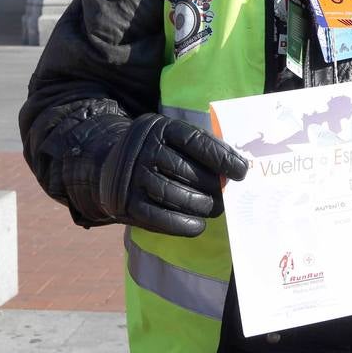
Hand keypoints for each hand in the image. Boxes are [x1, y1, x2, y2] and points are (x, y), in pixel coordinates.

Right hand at [98, 113, 248, 237]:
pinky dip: (182, 224)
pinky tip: (198, 224)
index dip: (221, 157)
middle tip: (227, 196)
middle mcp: (144, 149)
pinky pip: (158, 218)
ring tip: (215, 208)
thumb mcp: (172, 138)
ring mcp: (133, 176)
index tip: (242, 171)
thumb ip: (200, 148)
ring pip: (174, 195)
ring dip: (200, 205)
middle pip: (186, 171)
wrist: (109, 166)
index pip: (195, 141)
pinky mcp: (126, 203)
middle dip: (213, 186)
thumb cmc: (156, 152)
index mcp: (159, 128)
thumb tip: (237, 168)